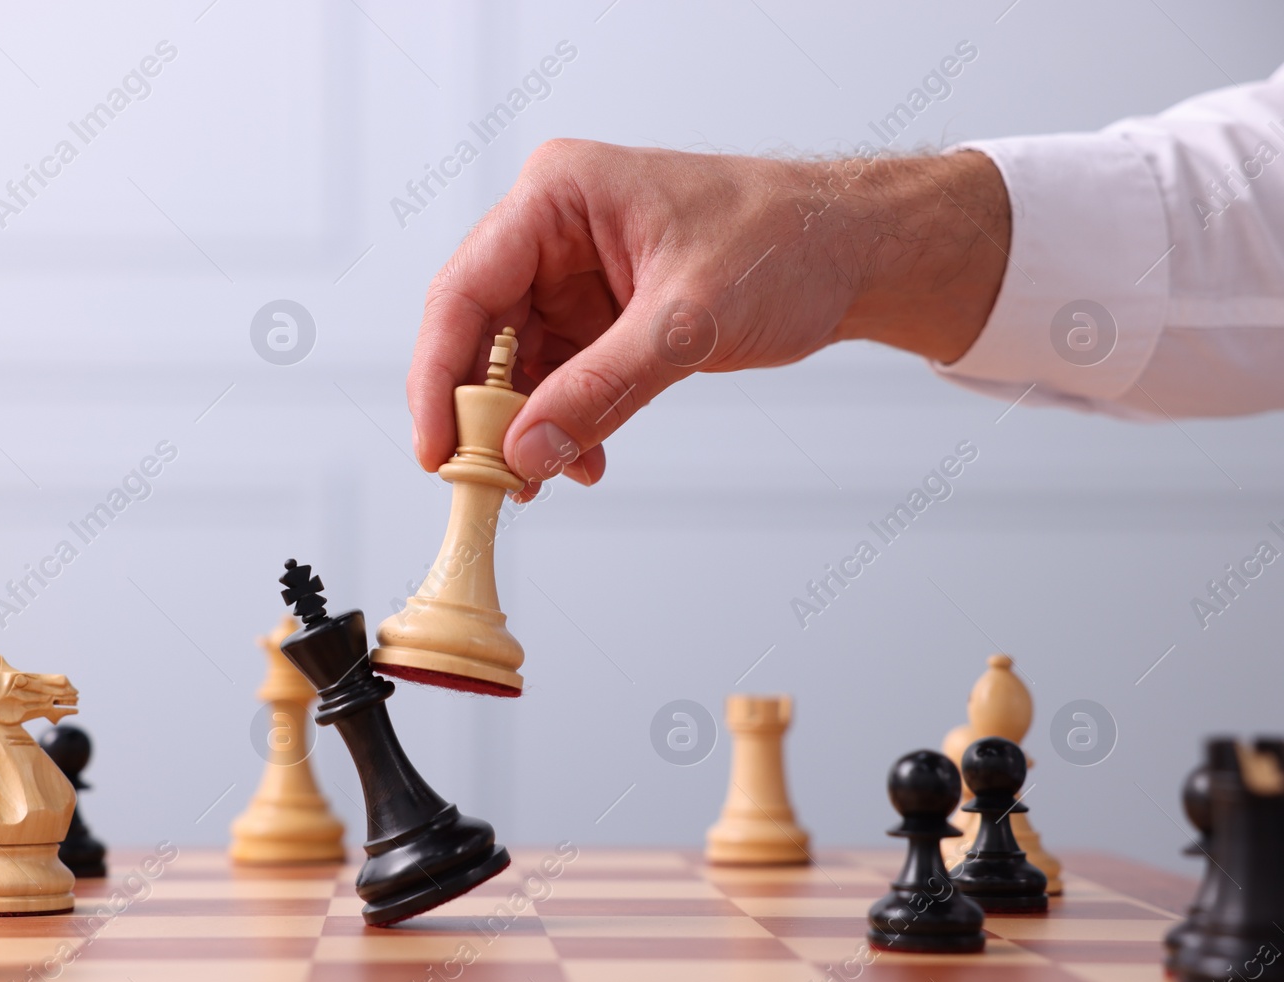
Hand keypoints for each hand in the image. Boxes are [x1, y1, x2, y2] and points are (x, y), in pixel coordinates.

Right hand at [406, 139, 1009, 492]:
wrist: (851, 252)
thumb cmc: (785, 243)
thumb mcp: (687, 323)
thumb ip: (600, 390)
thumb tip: (526, 452)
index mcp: (558, 196)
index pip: (465, 290)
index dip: (438, 375)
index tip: (436, 448)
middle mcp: (554, 230)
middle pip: (479, 331)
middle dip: (482, 411)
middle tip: (485, 478)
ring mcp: (574, 273)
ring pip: (516, 363)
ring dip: (525, 427)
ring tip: (541, 480)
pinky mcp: (600, 312)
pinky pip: (558, 376)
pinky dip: (563, 423)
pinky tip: (581, 460)